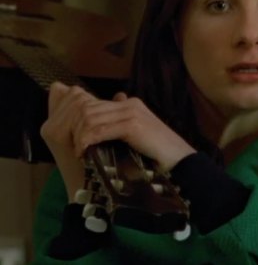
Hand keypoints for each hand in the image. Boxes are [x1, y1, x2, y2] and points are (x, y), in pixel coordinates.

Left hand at [41, 83, 196, 197]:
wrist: (181, 162)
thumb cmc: (159, 154)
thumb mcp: (136, 138)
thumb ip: (119, 129)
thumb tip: (98, 131)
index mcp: (130, 104)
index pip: (92, 103)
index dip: (76, 119)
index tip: (71, 138)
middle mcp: (130, 103)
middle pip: (87, 108)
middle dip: (73, 127)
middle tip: (69, 145)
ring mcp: (132, 112)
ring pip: (90, 117)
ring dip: (79, 135)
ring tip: (77, 150)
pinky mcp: (133, 124)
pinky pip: (100, 129)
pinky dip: (87, 141)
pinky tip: (84, 152)